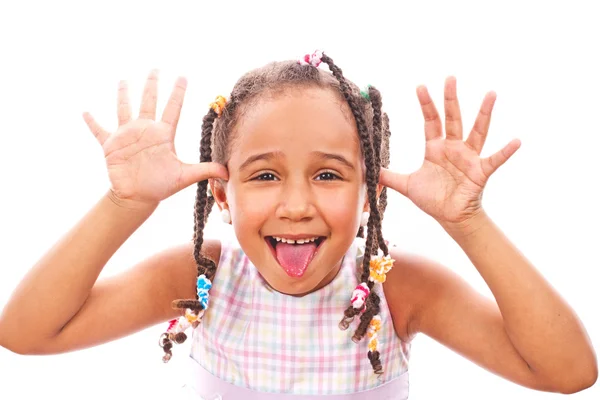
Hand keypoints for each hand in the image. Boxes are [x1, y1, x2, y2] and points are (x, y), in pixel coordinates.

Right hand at [83, 70, 228, 206]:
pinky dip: (92, 122)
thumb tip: (228, 172)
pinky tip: (85, 112)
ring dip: (123, 95)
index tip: (183, 76)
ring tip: (123, 81)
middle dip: (152, 85)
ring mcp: (128, 136)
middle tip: (155, 68)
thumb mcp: (185, 176)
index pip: (173, 108)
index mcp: (163, 134)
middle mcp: (146, 130)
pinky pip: (99, 131)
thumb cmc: (161, 186)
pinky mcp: (111, 145)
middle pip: (149, 101)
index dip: (178, 92)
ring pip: (124, 109)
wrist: (138, 198)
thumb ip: (205, 170)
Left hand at [379, 77, 519, 225]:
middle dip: (450, 98)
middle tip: (450, 77)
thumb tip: (368, 169)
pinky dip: (505, 151)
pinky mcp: (480, 172)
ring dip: (484, 113)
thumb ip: (388, 176)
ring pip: (477, 131)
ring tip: (490, 94)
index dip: (426, 104)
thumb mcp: (406, 185)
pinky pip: (494, 159)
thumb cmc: (433, 199)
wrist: (450, 217)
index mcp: (436, 148)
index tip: (420, 86)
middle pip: (452, 118)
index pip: (430, 121)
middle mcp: (453, 148)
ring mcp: (468, 158)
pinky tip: (516, 141)